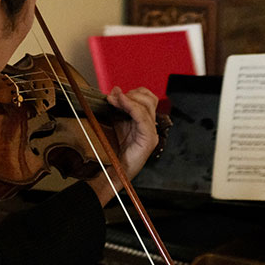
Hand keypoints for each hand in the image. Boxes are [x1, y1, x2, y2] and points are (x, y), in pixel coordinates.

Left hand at [86, 86, 158, 206]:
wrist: (113, 172)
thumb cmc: (113, 151)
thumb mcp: (114, 124)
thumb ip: (116, 109)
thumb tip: (114, 92)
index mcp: (143, 122)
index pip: (146, 98)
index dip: (131, 92)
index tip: (114, 92)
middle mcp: (150, 126)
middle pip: (149, 99)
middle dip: (130, 94)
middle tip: (113, 96)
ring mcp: (151, 132)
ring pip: (147, 105)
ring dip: (128, 99)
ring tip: (113, 99)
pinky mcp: (149, 139)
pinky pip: (142, 117)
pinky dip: (131, 106)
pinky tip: (120, 102)